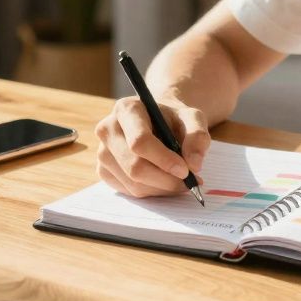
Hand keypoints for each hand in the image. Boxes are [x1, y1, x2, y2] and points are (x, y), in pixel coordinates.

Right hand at [94, 96, 209, 197]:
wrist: (158, 122)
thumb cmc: (173, 119)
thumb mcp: (193, 118)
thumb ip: (197, 136)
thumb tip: (194, 165)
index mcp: (127, 109)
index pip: (140, 141)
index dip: (164, 159)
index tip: (186, 170)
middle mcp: (108, 129)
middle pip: (134, 167)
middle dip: (166, 179)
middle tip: (189, 182)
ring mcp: (102, 152)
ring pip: (133, 183)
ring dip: (162, 187)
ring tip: (179, 179)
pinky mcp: (104, 170)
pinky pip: (129, 191)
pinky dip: (152, 191)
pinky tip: (164, 180)